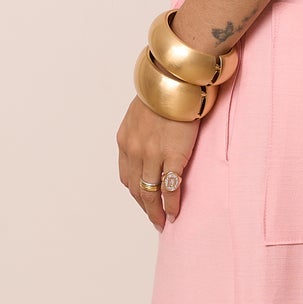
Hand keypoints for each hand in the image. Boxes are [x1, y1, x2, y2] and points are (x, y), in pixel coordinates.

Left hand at [118, 100, 198, 230]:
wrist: (176, 81)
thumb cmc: (164, 93)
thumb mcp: (142, 113)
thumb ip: (142, 131)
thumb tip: (150, 141)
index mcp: (125, 140)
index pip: (126, 175)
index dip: (135, 191)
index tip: (144, 200)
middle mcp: (134, 150)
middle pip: (135, 188)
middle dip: (144, 207)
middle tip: (153, 219)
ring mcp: (152, 155)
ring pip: (150, 192)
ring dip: (155, 211)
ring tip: (162, 222)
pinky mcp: (172, 156)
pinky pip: (169, 187)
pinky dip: (170, 204)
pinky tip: (174, 213)